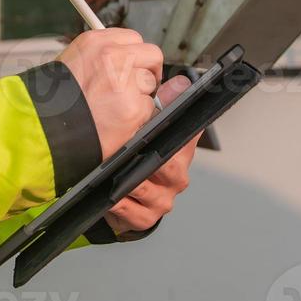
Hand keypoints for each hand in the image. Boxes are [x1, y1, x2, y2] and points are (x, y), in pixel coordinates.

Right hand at [56, 27, 162, 159]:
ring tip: (117, 106)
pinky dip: (138, 116)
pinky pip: (149, 107)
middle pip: (151, 54)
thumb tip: (128, 58)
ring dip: (140, 95)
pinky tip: (118, 120)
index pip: (133, 38)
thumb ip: (103, 57)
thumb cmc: (55, 101)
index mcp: (96, 42)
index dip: (135, 55)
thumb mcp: (75, 64)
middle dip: (147, 71)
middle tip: (135, 86)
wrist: (46, 128)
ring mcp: (125, 81)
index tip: (133, 66)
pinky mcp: (133, 106)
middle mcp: (112, 56)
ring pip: (151, 82)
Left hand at [106, 75, 198, 235]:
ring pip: (148, 189)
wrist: (120, 196)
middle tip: (131, 148)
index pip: (189, 134)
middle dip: (148, 158)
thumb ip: (163, 103)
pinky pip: (134, 212)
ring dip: (129, 180)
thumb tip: (181, 82)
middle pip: (171, 167)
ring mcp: (163, 198)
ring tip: (114, 172)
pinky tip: (111, 195)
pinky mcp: (147, 218)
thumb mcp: (147, 127)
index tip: (162, 120)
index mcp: (180, 149)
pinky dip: (121, 203)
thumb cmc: (135, 158)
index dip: (180, 126)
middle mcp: (177, 175)